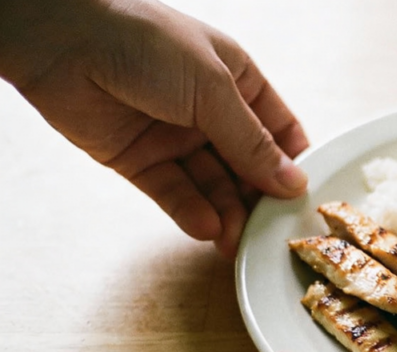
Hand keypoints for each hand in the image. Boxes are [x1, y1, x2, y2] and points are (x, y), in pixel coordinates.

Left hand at [0, 0, 308, 256]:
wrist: (61, 39)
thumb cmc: (145, 41)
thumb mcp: (214, 90)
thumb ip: (253, 143)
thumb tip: (293, 182)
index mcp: (238, 81)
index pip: (279, 132)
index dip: (294, 165)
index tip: (305, 200)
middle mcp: (210, 111)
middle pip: (248, 167)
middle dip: (260, 199)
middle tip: (271, 232)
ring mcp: (175, 137)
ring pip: (212, 186)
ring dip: (227, 213)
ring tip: (237, 239)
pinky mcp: (140, 160)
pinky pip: (174, 193)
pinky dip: (191, 212)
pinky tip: (207, 227)